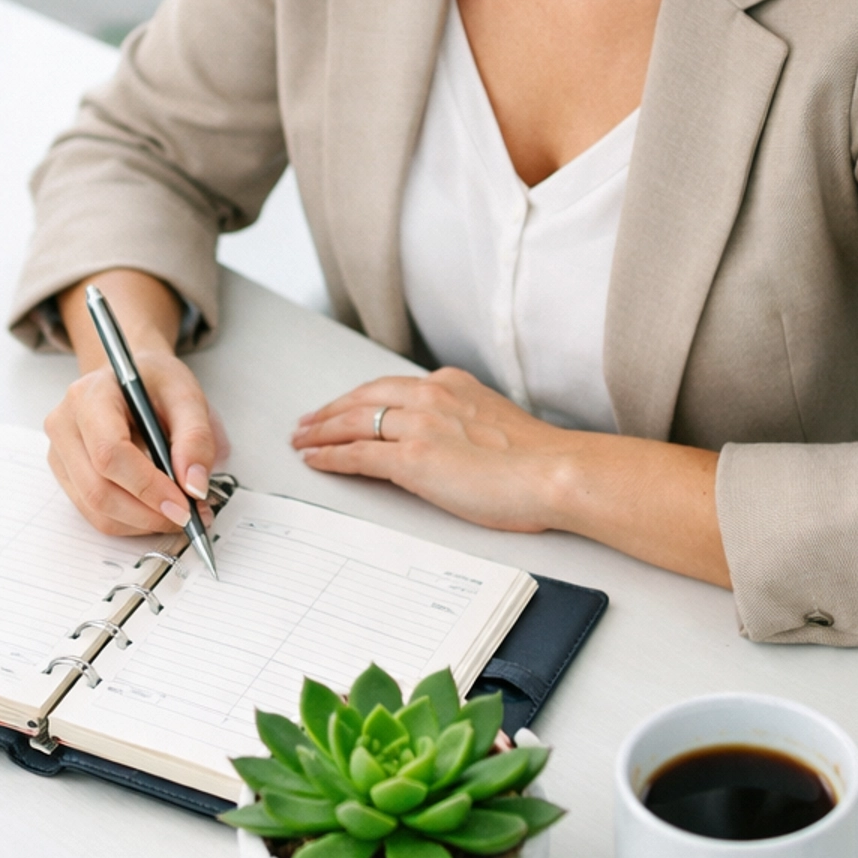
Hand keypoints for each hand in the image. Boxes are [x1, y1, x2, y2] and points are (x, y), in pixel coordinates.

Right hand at [46, 341, 225, 538]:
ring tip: (176, 514)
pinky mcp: (65, 474)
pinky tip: (155, 510)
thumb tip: (195, 487)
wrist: (130, 378)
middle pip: (98, 489)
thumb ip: (196, 438)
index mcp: (90, 395)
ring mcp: (59, 452)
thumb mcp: (186, 395)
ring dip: (141, 523)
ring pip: (95, 509)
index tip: (184, 505)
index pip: (109, 452)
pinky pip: (94, 514)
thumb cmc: (154, 383)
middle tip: (188, 517)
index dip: (147, 486)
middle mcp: (64, 424)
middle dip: (147, 513)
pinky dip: (130, 522)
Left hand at [292, 367, 566, 533]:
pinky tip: (316, 460)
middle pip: (362, 398)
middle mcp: (431, 397)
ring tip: (301, 440)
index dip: (359, 398)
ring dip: (320, 432)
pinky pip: (357, 455)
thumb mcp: (495, 422)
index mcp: (451, 386)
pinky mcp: (413, 459)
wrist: (556, 472)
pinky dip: (330, 456)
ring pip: (353, 422)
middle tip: (307, 422)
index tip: (342, 406)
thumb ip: (465, 422)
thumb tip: (451, 440)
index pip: (390, 388)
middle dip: (329, 410)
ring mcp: (419, 426)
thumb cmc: (539, 460)